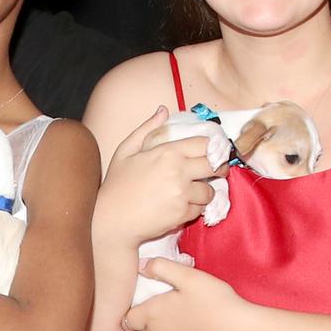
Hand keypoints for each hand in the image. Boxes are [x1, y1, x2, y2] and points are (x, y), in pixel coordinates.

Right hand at [92, 107, 217, 244]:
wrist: (112, 220)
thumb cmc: (116, 185)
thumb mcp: (126, 151)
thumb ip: (146, 128)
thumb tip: (163, 110)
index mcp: (168, 152)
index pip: (205, 144)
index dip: (212, 148)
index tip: (213, 153)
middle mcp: (179, 171)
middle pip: (214, 166)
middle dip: (218, 169)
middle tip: (215, 172)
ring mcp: (182, 193)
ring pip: (209, 191)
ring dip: (204, 192)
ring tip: (192, 193)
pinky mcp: (182, 213)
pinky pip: (199, 209)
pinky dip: (193, 209)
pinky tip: (180, 207)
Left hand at [121, 256, 249, 330]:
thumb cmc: (215, 301)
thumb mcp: (188, 276)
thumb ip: (161, 268)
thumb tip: (142, 266)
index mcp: (151, 316)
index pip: (126, 318)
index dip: (131, 307)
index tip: (144, 296)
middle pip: (138, 328)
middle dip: (143, 316)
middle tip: (160, 300)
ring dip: (157, 327)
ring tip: (173, 311)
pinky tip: (187, 323)